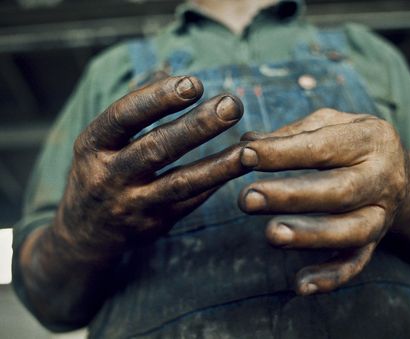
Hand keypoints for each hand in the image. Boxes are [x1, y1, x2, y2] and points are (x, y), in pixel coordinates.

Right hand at [55, 76, 248, 260]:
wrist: (85, 233)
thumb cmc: (99, 171)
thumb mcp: (102, 139)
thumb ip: (136, 107)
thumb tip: (168, 69)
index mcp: (93, 145)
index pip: (125, 116)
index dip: (159, 98)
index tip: (194, 83)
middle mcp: (109, 176)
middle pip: (157, 148)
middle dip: (197, 126)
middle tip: (232, 105)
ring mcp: (132, 204)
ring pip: (181, 182)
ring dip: (219, 165)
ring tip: (250, 150)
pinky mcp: (154, 224)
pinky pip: (190, 201)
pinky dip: (215, 183)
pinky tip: (239, 168)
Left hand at [238, 108, 409, 294]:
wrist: (398, 172)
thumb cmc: (351, 143)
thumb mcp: (329, 124)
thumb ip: (290, 133)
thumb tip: (246, 142)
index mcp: (371, 139)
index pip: (323, 146)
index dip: (282, 152)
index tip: (244, 155)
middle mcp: (383, 178)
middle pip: (339, 191)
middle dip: (291, 196)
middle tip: (247, 198)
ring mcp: (382, 214)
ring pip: (350, 231)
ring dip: (309, 236)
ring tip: (270, 234)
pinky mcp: (375, 242)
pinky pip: (356, 263)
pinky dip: (329, 277)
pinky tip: (299, 286)